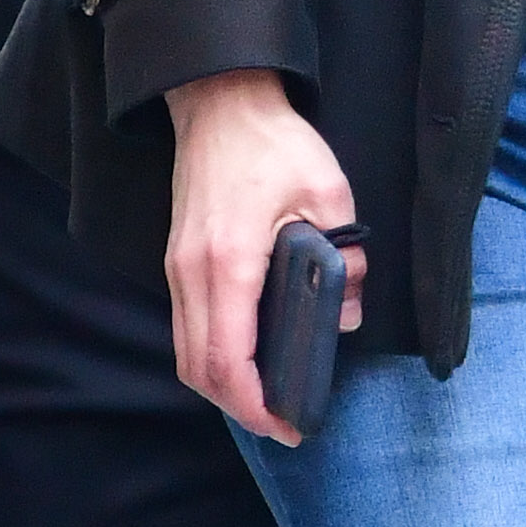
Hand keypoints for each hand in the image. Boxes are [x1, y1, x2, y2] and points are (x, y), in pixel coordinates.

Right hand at [165, 68, 362, 436]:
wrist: (221, 100)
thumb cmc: (273, 143)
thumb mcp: (329, 195)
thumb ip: (345, 259)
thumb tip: (347, 314)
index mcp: (228, 262)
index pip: (228, 358)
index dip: (255, 403)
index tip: (286, 425)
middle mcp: (191, 273)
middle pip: (198, 368)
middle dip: (239, 407)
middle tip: (284, 425)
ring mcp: (178, 267)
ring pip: (186, 352)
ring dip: (223, 385)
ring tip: (269, 399)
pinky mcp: (179, 260)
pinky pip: (188, 327)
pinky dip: (214, 355)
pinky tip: (250, 359)